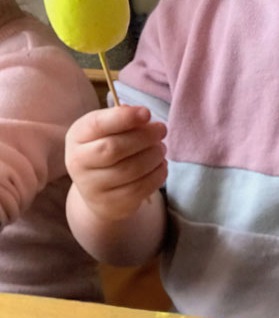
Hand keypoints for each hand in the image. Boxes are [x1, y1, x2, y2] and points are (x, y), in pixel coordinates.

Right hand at [65, 105, 166, 222]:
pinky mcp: (110, 204)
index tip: (147, 113)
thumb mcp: (107, 129)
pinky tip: (161, 165)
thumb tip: (143, 116)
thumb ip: (123, 118)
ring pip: (131, 169)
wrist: (97, 191)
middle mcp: (78, 162)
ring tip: (161, 148)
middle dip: (145, 136)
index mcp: (77, 136)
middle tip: (161, 130)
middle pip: (115, 148)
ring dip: (154, 155)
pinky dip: (157, 174)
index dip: (124, 117)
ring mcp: (92, 187)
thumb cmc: (106, 148)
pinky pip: (139, 188)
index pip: (98, 124)